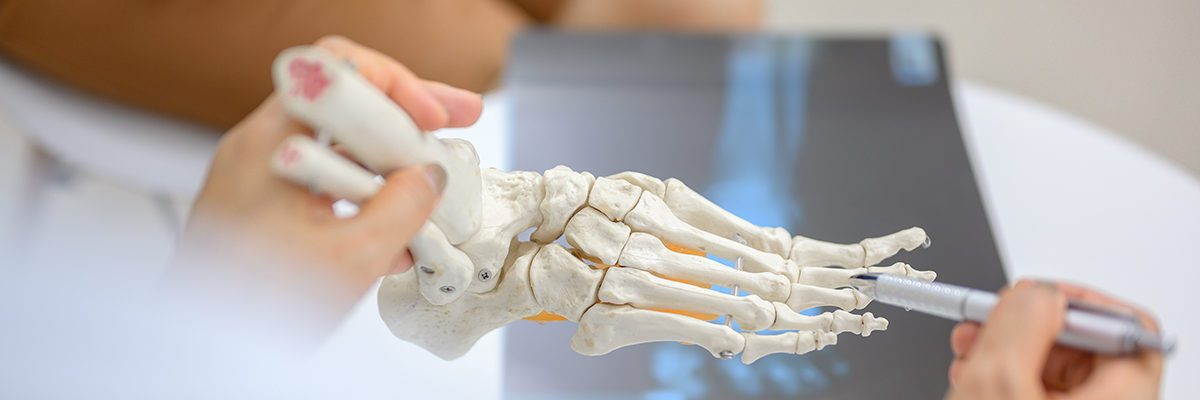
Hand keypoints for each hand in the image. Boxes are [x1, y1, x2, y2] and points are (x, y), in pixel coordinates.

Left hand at [161, 36, 482, 341]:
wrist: (196, 356)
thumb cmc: (248, 309)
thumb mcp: (352, 257)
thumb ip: (403, 207)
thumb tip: (428, 178)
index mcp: (272, 144)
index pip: (341, 70)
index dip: (398, 85)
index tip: (435, 116)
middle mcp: (258, 151)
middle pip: (344, 105)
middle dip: (404, 120)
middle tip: (453, 123)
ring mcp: (256, 180)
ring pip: (336, 149)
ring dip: (387, 167)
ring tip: (428, 194)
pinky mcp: (258, 212)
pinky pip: (321, 186)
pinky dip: (361, 199)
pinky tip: (394, 235)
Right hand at [945, 280, 1163, 399]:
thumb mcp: (999, 384)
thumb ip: (1021, 324)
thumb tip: (1034, 291)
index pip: (1126, 326)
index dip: (1074, 301)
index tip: (1030, 297)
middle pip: (1085, 345)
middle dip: (1026, 324)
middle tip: (986, 320)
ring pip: (1054, 367)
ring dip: (1006, 348)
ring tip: (968, 349)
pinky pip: (1036, 390)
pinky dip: (1004, 375)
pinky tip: (971, 374)